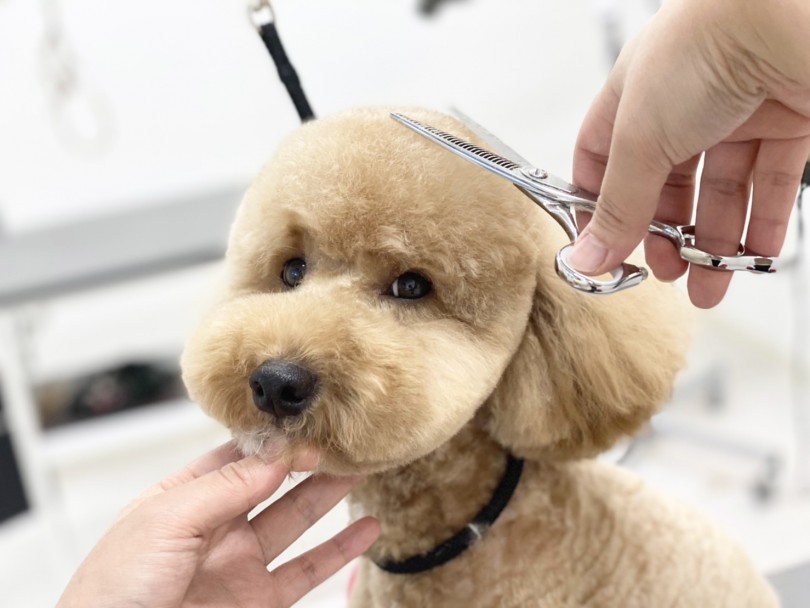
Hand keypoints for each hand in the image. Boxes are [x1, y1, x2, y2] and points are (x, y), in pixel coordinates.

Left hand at [56, 442, 378, 607]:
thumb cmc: (112, 592)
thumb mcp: (165, 521)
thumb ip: (224, 486)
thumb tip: (275, 454)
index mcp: (182, 500)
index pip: (235, 457)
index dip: (271, 440)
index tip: (306, 423)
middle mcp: (214, 528)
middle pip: (271, 484)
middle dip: (306, 461)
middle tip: (342, 441)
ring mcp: (239, 565)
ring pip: (295, 520)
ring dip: (328, 496)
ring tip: (361, 470)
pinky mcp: (260, 601)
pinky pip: (307, 571)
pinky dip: (340, 550)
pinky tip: (365, 529)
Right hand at [571, 0, 809, 306]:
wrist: (787, 13)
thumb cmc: (705, 46)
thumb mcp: (640, 140)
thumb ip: (618, 206)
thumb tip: (586, 258)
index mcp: (633, 98)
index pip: (603, 163)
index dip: (600, 209)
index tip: (604, 252)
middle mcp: (683, 105)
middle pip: (665, 186)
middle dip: (664, 237)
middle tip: (665, 274)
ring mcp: (738, 113)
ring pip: (721, 193)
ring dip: (713, 245)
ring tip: (707, 286)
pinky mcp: (790, 122)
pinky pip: (772, 184)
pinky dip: (762, 224)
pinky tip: (751, 257)